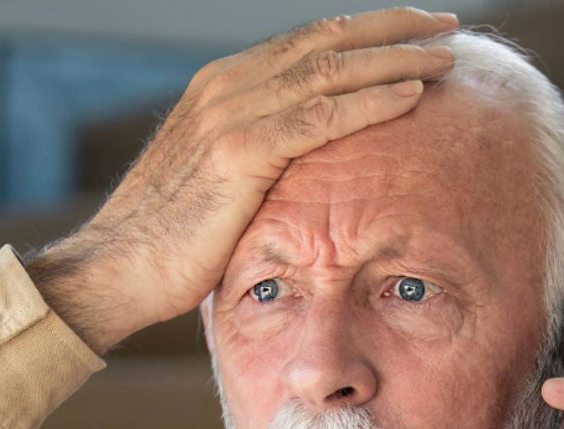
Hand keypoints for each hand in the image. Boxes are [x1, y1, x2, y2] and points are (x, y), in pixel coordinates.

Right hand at [26, 7, 457, 353]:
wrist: (116, 267)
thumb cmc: (170, 237)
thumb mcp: (217, 179)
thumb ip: (258, 154)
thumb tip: (304, 162)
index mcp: (223, 85)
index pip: (307, 42)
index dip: (366, 31)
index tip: (414, 30)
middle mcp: (227, 85)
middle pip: (326, 41)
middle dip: (392, 29)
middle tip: (447, 26)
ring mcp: (231, 114)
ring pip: (331, 71)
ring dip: (395, 60)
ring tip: (446, 57)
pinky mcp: (239, 153)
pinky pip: (321, 118)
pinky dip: (371, 103)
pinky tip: (412, 97)